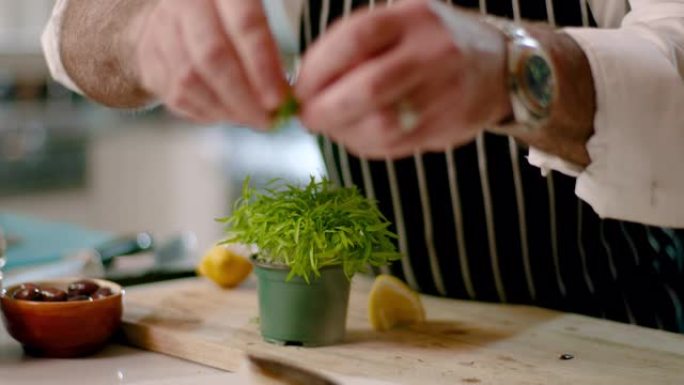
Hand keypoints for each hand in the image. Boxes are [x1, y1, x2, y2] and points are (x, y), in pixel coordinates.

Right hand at [130, 0, 288, 126]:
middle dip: (244, 98)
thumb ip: (269, 50)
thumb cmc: (227, 21)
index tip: (280, 99)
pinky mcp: (148, 61)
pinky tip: (227, 115)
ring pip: (191, 80)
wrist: (173, 17)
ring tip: (250, 120)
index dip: (263, 67)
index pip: (245, 26)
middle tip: (266, 120)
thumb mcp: (252, 18)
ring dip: (226, 110)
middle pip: (213, 57)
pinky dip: (207, 113)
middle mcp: (184, 5)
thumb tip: (285, 96)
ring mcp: (161, 32)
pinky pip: (177, 96)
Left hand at [295, 0, 511, 158]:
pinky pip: (397, 145)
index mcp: (412, 17)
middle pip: (368, 87)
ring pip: (382, 124)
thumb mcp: (399, 25)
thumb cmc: (429, 45)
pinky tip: (358, 136)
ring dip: (344, 133)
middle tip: (308, 117)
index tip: (297, 88)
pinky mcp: (450, 125)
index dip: (317, 68)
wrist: (498, 66)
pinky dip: (366, 146)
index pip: (355, 38)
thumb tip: (300, 86)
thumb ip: (355, 48)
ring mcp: (445, 91)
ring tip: (333, 127)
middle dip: (326, 109)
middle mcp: (433, 51)